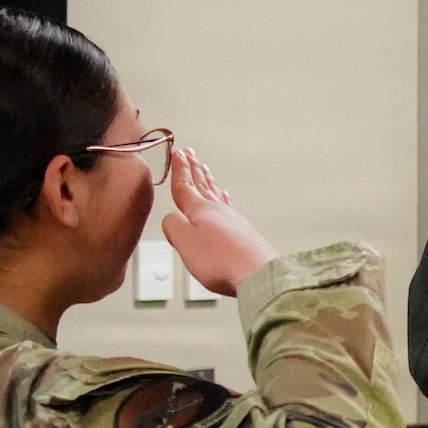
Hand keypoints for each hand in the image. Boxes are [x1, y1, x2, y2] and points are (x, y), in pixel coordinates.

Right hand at [161, 149, 279, 295]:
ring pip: (216, 194)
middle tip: (189, 154)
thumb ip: (173, 226)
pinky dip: (223, 198)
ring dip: (207, 181)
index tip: (177, 154)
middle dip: (194, 169)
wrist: (257, 273)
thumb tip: (171, 218)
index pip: (185, 185)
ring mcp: (233, 220)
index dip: (180, 169)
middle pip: (202, 185)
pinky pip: (228, 206)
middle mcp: (218, 210)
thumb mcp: (184, 241)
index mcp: (200, 210)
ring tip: (204, 170)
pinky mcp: (243, 232)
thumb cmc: (221, 260)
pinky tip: (225, 198)